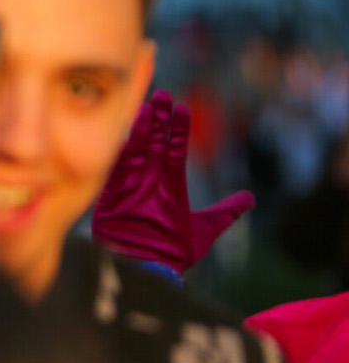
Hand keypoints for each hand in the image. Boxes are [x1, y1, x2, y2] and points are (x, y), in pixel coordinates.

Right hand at [90, 90, 250, 271]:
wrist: (148, 268)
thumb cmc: (175, 251)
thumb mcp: (207, 229)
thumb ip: (227, 212)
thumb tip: (249, 199)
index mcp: (171, 184)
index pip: (175, 148)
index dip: (178, 128)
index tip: (182, 107)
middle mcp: (150, 180)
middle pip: (154, 142)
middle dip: (158, 119)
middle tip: (161, 94)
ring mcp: (131, 186)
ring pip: (135, 149)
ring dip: (140, 128)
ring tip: (144, 106)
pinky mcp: (112, 195)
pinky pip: (115, 168)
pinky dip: (118, 152)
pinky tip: (120, 134)